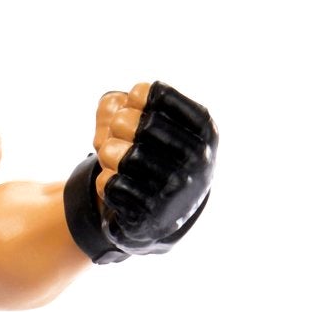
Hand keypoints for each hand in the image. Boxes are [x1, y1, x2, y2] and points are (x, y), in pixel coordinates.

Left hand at [92, 82, 216, 252]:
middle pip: (144, 126)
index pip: (161, 96)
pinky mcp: (152, 215)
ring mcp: (178, 190)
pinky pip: (114, 186)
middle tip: (118, 132)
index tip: (132, 103)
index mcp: (205, 131)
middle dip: (120, 126)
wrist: (158, 212)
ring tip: (113, 159)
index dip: (137, 97)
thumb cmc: (151, 154)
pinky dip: (105, 181)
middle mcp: (199, 160)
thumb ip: (121, 106)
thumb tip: (112, 110)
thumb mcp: (148, 123)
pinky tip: (116, 184)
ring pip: (129, 158)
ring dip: (110, 155)